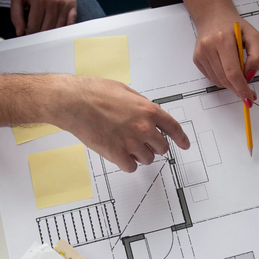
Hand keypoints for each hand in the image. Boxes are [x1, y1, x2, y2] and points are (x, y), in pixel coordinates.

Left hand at [11, 0, 76, 35]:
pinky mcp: (73, 5)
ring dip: (50, 33)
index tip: (28, 29)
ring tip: (44, 28)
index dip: (29, 31)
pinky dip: (63, 30)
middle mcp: (53, 3)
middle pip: (46, 30)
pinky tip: (57, 30)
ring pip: (58, 30)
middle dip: (39, 34)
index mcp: (38, 0)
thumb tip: (20, 32)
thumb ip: (16, 15)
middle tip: (36, 30)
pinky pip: (70, 25)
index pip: (33, 27)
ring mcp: (64, 5)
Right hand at [52, 76, 190, 172]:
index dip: (181, 138)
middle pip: (162, 147)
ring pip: (148, 159)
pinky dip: (126, 163)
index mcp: (148, 110)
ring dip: (140, 155)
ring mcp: (131, 142)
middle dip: (154, 146)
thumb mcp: (125, 91)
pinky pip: (131, 167)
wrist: (74, 102)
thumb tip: (148, 114)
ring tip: (125, 144)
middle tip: (142, 142)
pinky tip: (118, 153)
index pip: (173, 128)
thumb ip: (141, 104)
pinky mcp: (117, 155)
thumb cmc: (95, 93)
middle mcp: (144, 128)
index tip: (184, 145)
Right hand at [193, 4, 258, 104]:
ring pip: (218, 81)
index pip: (233, 72)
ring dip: (230, 83)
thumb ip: (257, 57)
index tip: (249, 98)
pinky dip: (222, 78)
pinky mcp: (197, 59)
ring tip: (237, 72)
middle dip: (238, 89)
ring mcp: (201, 54)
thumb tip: (250, 76)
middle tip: (248, 93)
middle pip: (225, 79)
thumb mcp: (254, 36)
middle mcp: (209, 47)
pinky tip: (226, 67)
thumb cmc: (235, 26)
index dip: (242, 88)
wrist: (213, 16)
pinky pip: (212, 78)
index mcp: (223, 39)